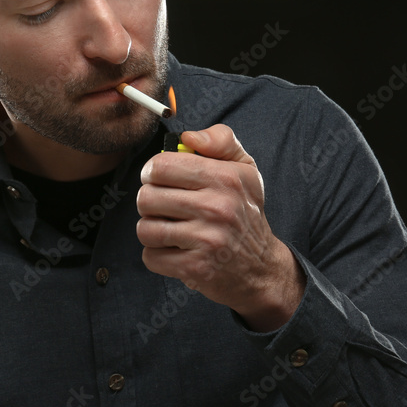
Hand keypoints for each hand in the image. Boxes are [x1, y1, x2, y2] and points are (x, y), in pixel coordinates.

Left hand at [136, 124, 305, 331]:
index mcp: (225, 178)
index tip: (159, 180)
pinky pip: (151, 257)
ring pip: (145, 228)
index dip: (152, 172)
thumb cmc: (244, 212)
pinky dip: (157, 256)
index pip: (161, 166)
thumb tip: (188, 137)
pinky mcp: (195, 268)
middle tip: (166, 208)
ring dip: (152, 230)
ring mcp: (206, 240)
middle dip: (150, 203)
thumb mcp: (244, 168)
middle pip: (146, 198)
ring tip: (171, 229)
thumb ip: (220, 140)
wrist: (261, 267)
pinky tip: (176, 250)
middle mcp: (217, 208)